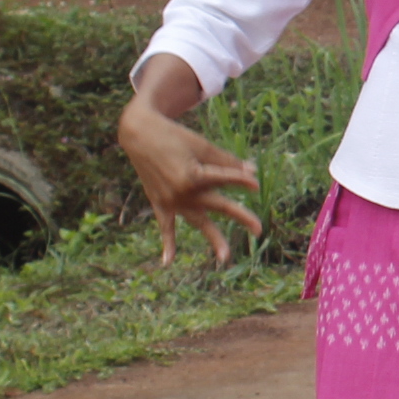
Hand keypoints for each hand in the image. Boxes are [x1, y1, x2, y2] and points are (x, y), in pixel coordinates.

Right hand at [119, 99, 263, 267]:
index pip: (225, 180)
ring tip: (225, 257)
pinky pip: (165, 226)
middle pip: (218, 206)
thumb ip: (226, 161)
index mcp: (194, 175)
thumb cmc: (174, 136)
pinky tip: (167, 263)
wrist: (138, 135)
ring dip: (212, 237)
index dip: (242, 180)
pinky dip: (167, 243)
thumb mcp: (202, 145)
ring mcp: (170, 200)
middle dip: (240, 216)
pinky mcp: (159, 203)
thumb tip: (253, 171)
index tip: (256, 184)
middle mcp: (182, 192)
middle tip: (259, 230)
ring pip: (197, 221)